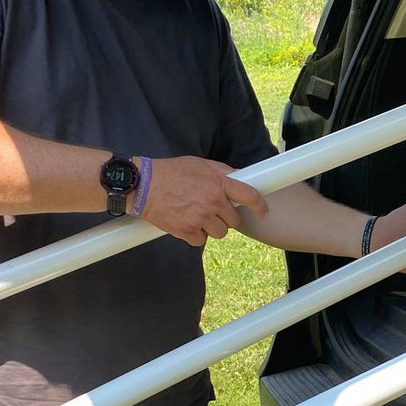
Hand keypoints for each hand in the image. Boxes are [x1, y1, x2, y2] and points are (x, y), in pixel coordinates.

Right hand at [143, 156, 267, 246]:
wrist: (142, 185)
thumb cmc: (170, 172)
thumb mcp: (199, 164)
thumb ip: (221, 172)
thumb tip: (240, 178)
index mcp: (217, 181)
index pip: (249, 196)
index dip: (260, 206)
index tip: (263, 213)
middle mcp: (211, 200)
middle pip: (233, 220)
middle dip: (225, 217)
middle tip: (210, 210)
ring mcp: (199, 217)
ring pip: (219, 233)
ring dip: (211, 228)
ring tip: (196, 216)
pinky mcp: (186, 231)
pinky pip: (201, 240)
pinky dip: (195, 235)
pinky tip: (185, 223)